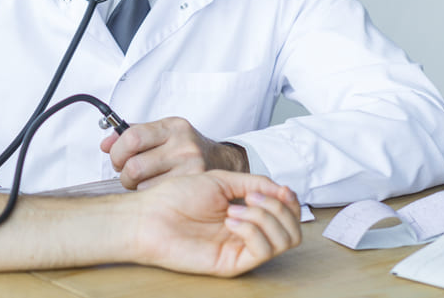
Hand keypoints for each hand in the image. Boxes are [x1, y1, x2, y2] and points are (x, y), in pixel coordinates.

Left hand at [102, 116, 248, 189]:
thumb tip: (105, 144)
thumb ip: (130, 135)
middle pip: (134, 166)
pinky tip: (157, 187)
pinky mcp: (195, 185)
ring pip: (142, 185)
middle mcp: (183, 145)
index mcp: (171, 126)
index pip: (131, 137)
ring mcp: (192, 166)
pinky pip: (157, 195)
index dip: (117, 151)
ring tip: (144, 180)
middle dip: (123, 173)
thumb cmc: (184, 147)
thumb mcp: (160, 133)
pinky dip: (150, 193)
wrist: (223, 161)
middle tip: (129, 173)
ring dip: (136, 186)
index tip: (117, 157)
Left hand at [135, 171, 300, 275]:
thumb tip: (285, 190)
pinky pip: (262, 250)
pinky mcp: (233, 262)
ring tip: (235, 209)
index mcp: (247, 213)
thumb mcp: (220, 180)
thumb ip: (254, 183)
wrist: (151, 215)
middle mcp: (249, 233)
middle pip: (293, 230)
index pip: (288, 214)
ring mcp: (242, 249)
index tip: (281, 188)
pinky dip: (252, 229)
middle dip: (280, 208)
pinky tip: (230, 220)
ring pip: (284, 241)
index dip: (290, 200)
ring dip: (265, 218)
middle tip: (253, 198)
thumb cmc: (177, 196)